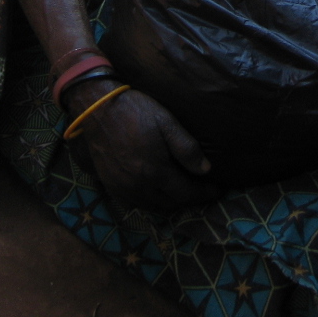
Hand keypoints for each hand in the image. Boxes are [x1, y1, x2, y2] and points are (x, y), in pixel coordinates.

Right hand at [74, 82, 220, 212]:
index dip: (205, 194)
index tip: (218, 190)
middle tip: (203, 191)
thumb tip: (206, 170)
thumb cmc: (136, 111)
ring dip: (171, 203)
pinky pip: (136, 203)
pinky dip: (152, 202)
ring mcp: (122, 189)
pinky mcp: (111, 186)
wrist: (98, 109)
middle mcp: (138, 187)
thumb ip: (187, 149)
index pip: (186, 193)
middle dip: (190, 200)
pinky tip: (158, 191)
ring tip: (184, 192)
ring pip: (154, 207)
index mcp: (154, 172)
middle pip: (171, 204)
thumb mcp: (167, 123)